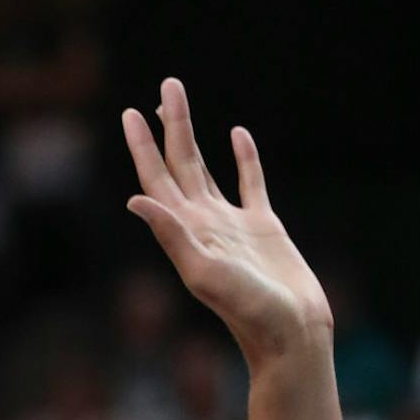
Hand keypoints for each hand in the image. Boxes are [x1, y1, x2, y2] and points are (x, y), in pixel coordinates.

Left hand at [122, 78, 330, 364]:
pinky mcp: (263, 226)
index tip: (131, 113)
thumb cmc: (247, 310)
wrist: (288, 332)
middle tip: (166, 86)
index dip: (142, 147)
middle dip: (169, 126)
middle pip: (178, 164)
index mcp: (184, 231)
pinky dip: (244, 157)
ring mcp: (231, 223)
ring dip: (192, 135)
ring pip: (206, 168)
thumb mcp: (203, 272)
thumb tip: (135, 201)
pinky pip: (250, 182)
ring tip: (180, 103)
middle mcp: (201, 223)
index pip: (155, 179)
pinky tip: (237, 134)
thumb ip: (170, 235)